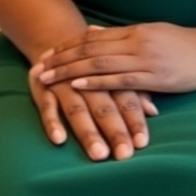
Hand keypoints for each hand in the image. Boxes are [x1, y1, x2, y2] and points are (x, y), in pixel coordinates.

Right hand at [28, 60, 157, 160]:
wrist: (58, 41)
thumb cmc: (95, 67)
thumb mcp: (115, 73)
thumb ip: (134, 92)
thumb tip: (154, 111)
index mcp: (109, 74)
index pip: (125, 98)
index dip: (134, 121)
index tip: (142, 143)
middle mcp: (87, 79)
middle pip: (104, 105)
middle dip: (115, 130)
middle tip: (124, 154)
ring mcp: (63, 83)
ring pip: (77, 108)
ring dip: (88, 131)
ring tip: (99, 154)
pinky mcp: (41, 87)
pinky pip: (46, 106)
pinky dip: (52, 122)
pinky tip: (59, 140)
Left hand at [36, 22, 195, 94]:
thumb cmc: (183, 45)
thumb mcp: (151, 33)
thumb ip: (123, 35)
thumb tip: (94, 33)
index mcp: (135, 31)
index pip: (94, 38)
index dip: (68, 45)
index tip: (48, 52)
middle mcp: (136, 41)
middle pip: (91, 50)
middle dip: (62, 58)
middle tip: (39, 66)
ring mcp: (145, 58)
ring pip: (100, 64)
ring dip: (71, 71)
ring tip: (49, 78)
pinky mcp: (154, 77)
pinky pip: (120, 80)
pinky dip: (96, 83)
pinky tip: (78, 87)